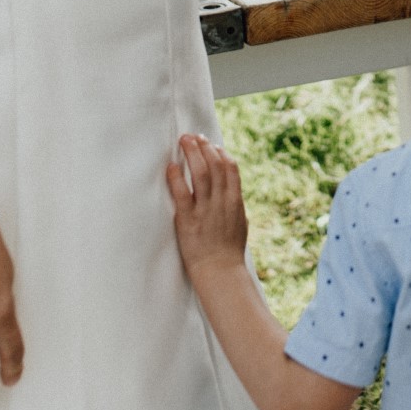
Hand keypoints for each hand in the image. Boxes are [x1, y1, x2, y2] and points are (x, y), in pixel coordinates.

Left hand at [166, 133, 249, 279]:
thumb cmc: (229, 252)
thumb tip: (232, 192)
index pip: (230, 168)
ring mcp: (205, 210)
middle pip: (214, 165)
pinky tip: (171, 167)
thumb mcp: (240, 224)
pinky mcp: (188, 220)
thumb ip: (235, 206)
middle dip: (204, 147)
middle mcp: (221, 202)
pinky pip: (181, 194)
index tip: (211, 144)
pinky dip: (176, 177)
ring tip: (183, 141)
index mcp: (235, 202)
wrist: (220, 273)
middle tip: (193, 136)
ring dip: (191, 154)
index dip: (220, 153)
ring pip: (200, 174)